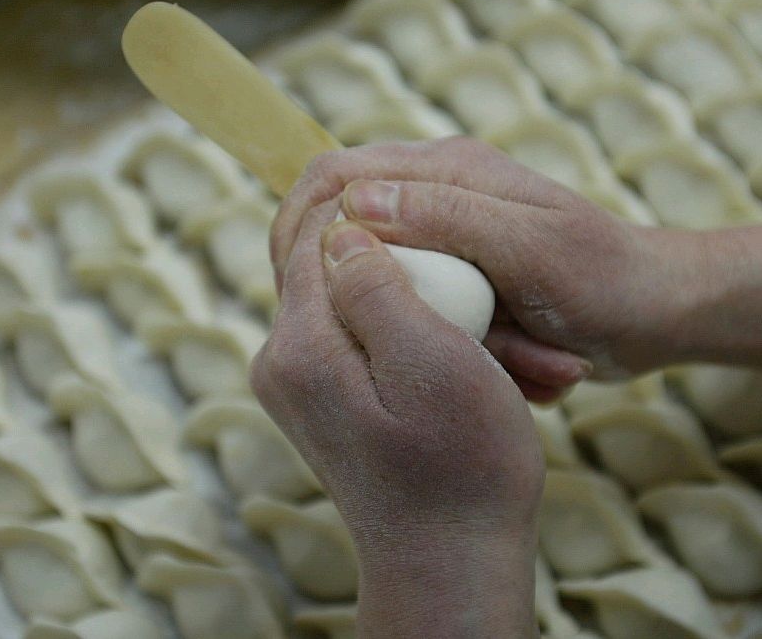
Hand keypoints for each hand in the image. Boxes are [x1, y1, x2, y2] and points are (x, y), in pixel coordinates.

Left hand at [252, 198, 541, 638]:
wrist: (452, 559)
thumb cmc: (463, 466)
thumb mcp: (433, 362)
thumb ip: (378, 289)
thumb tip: (343, 229)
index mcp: (300, 345)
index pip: (315, 232)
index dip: (371, 204)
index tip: (433, 201)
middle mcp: (280, 359)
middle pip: (327, 259)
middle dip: (399, 252)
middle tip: (468, 268)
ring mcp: (296, 380)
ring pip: (348, 293)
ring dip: (411, 291)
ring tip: (481, 321)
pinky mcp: (320, 395)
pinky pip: (357, 330)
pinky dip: (407, 326)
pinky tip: (459, 346)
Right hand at [272, 137, 761, 377]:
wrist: (658, 315)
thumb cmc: (603, 278)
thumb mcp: (529, 249)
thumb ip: (447, 219)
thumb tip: (355, 204)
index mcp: (445, 170)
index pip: (335, 175)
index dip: (300, 222)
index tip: (296, 285)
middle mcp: (435, 197)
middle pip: (344, 231)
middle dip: (362, 295)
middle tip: (383, 345)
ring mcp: (445, 243)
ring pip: (384, 285)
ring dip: (429, 333)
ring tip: (514, 357)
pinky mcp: (459, 284)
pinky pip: (424, 315)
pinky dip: (460, 349)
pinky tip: (520, 365)